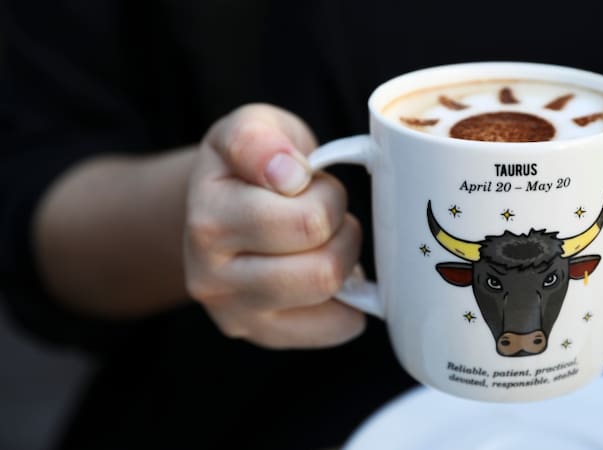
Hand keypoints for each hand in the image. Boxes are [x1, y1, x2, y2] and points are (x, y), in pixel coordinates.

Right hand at [184, 104, 364, 348]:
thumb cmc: (250, 166)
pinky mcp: (261, 334)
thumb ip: (259, 139)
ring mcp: (233, 311)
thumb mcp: (249, 127)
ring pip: (327, 294)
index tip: (305, 180)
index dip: (326, 193)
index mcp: (209, 218)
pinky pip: (335, 326)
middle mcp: (209, 275)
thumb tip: (286, 174)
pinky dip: (350, 301)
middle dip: (342, 230)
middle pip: (322, 267)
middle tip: (327, 212)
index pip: (307, 221)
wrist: (220, 207)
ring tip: (326, 239)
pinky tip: (330, 275)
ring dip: (344, 261)